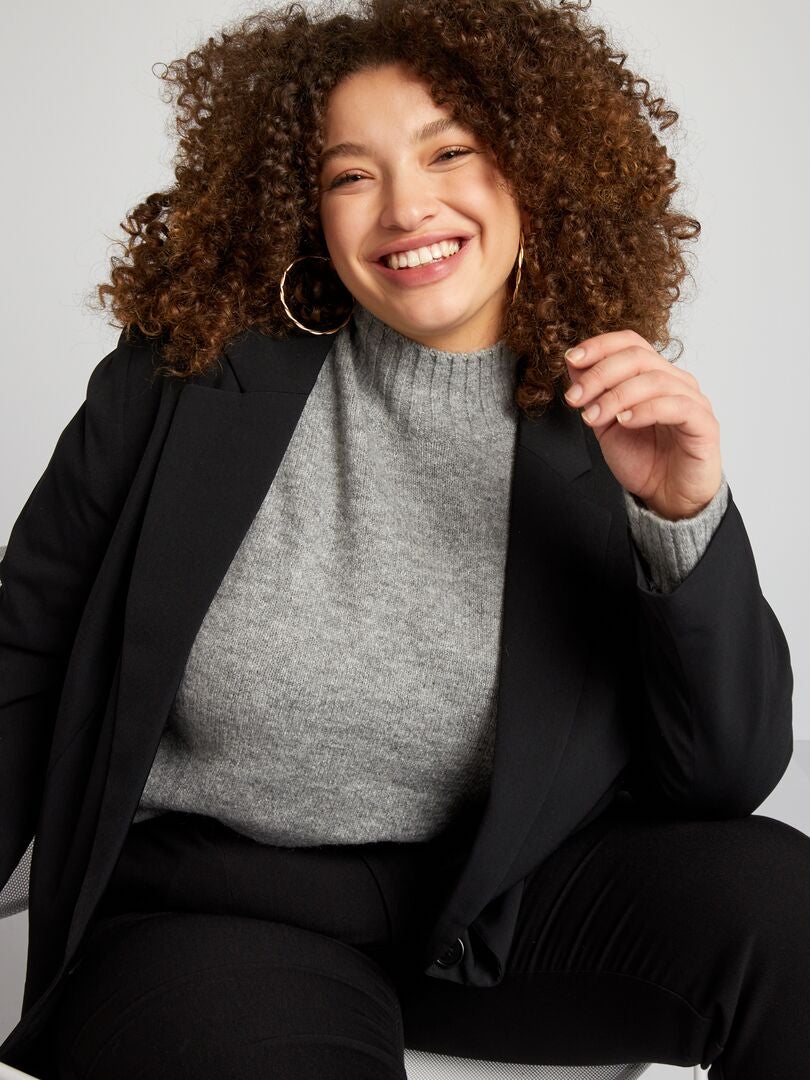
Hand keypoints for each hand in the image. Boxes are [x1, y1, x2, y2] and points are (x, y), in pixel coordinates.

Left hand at [563, 330, 722, 520]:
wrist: (668, 498)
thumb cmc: (643, 460)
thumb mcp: (606, 424)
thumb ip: (593, 394)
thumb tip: (574, 363)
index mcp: (654, 375)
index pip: (630, 343)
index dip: (600, 346)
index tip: (572, 359)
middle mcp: (676, 382)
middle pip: (638, 357)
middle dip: (600, 375)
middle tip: (575, 398)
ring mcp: (693, 401)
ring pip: (655, 380)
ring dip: (616, 396)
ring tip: (593, 417)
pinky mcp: (704, 424)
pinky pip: (677, 406)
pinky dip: (645, 410)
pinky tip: (625, 421)